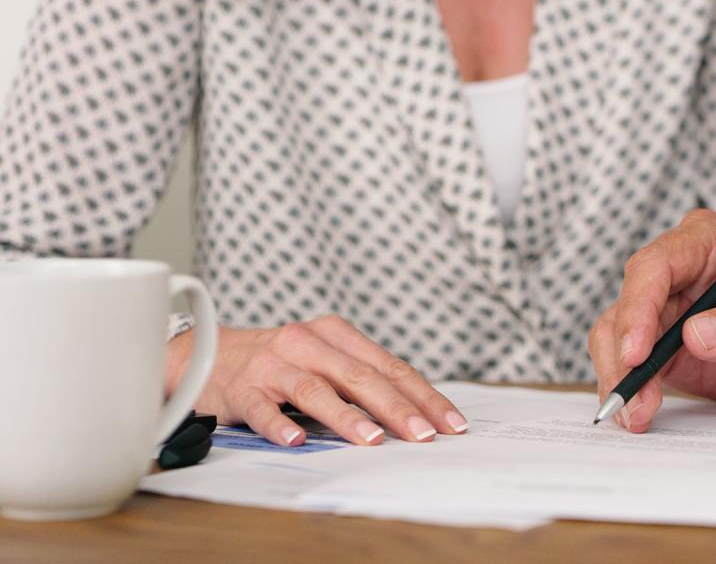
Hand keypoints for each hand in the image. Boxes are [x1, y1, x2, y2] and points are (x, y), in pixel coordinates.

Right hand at [165, 315, 468, 445]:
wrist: (206, 354)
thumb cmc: (279, 362)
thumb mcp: (324, 359)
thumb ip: (362, 379)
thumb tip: (414, 415)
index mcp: (336, 334)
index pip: (389, 367)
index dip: (422, 395)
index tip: (449, 423)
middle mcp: (308, 343)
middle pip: (360, 376)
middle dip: (396, 408)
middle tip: (422, 434)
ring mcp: (274, 364)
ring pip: (316, 389)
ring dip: (345, 416)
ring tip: (371, 439)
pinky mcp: (242, 388)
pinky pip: (262, 408)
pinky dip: (279, 425)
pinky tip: (295, 441)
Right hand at [589, 210, 715, 432]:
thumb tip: (697, 334)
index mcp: (711, 241)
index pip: (656, 265)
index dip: (638, 308)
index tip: (638, 354)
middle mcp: (678, 267)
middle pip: (627, 302)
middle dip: (623, 354)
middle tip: (632, 400)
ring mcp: (662, 303)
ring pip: (615, 333)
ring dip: (619, 376)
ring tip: (638, 415)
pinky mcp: (655, 339)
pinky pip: (623, 358)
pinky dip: (624, 386)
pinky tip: (638, 412)